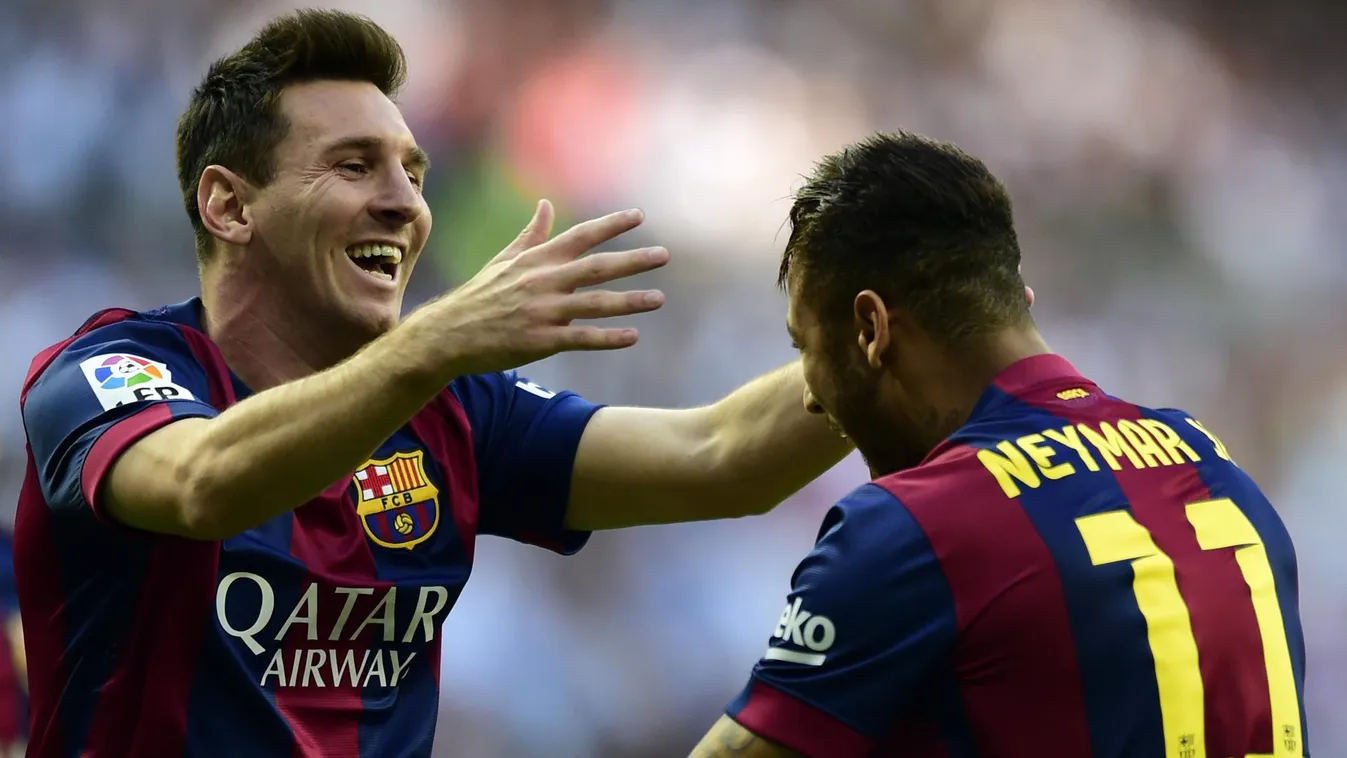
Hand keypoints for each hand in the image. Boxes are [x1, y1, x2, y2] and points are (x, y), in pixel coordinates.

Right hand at [414, 200, 669, 377]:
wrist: (448, 334)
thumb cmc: (479, 296)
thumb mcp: (504, 260)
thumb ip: (532, 235)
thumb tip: (546, 205)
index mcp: (537, 260)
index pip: (581, 236)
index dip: (611, 225)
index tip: (639, 216)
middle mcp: (544, 281)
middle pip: (597, 267)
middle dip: (633, 260)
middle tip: (664, 255)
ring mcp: (543, 311)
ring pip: (595, 303)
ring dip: (630, 301)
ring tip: (659, 299)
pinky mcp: (540, 340)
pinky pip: (581, 338)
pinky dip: (608, 338)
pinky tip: (633, 337)